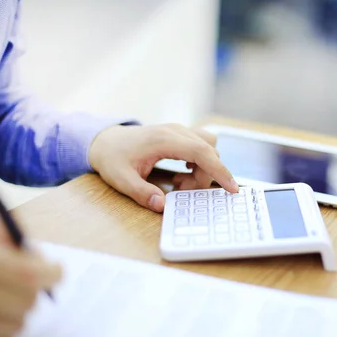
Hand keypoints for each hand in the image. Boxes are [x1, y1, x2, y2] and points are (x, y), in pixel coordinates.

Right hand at [0, 218, 61, 336]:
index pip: (27, 273)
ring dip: (16, 309)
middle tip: (19, 280)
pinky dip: (2, 329)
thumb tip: (39, 255)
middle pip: (27, 300)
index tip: (55, 271)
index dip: (50, 273)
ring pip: (19, 323)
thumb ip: (6, 231)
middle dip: (32, 288)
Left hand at [89, 124, 237, 211]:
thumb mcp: (121, 180)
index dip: (220, 170)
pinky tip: (182, 173)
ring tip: (180, 183)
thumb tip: (162, 205)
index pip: (202, 152)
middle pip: (208, 152)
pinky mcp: (179, 135)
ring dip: (203, 168)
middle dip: (205, 176)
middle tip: (183, 192)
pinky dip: (198, 162)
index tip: (232, 188)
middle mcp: (175, 131)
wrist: (104, 141)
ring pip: (208, 147)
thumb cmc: (113, 158)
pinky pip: (200, 146)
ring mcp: (178, 131)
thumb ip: (142, 193)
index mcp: (164, 140)